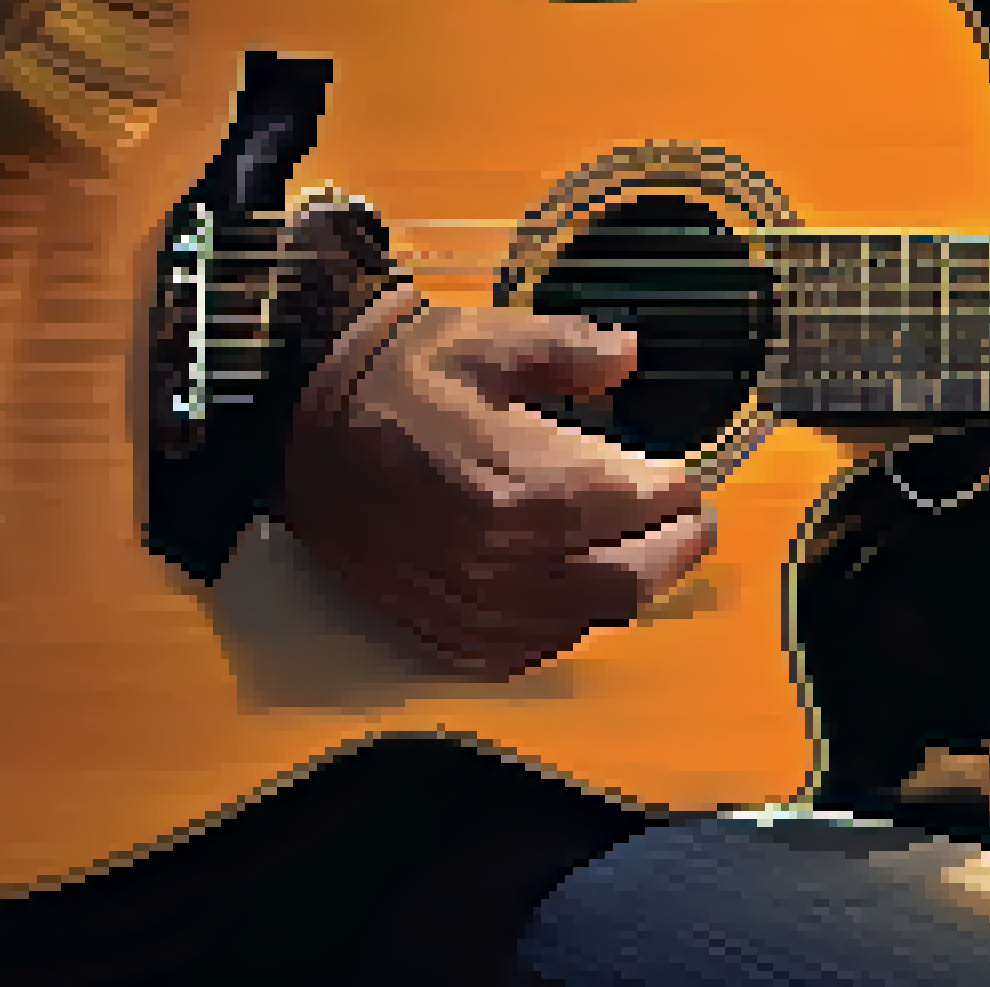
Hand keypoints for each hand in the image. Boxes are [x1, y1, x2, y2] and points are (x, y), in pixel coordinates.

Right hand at [276, 286, 715, 678]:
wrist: (297, 422)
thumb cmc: (393, 380)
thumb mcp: (490, 340)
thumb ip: (573, 350)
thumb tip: (629, 354)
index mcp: (520, 487)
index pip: (636, 506)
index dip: (675, 490)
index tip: (686, 475)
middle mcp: (499, 560)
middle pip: (630, 576)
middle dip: (675, 546)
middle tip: (693, 520)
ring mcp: (469, 603)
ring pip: (590, 619)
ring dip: (632, 586)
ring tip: (651, 552)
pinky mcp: (442, 627)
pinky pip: (532, 649)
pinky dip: (572, 624)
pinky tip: (585, 593)